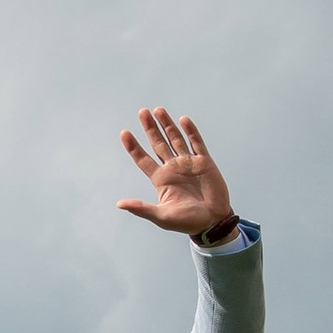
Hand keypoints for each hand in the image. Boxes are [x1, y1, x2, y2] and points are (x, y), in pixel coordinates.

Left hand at [117, 105, 234, 239]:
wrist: (213, 222)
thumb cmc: (187, 222)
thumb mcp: (162, 216)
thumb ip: (142, 208)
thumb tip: (119, 204)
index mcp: (161, 179)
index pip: (143, 159)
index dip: (134, 147)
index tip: (124, 133)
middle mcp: (173, 168)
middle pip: (158, 143)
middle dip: (150, 128)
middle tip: (142, 112)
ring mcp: (188, 163)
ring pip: (176, 139)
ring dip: (167, 125)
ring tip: (158, 110)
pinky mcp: (204, 162)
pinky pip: (196, 143)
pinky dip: (190, 131)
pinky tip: (183, 120)